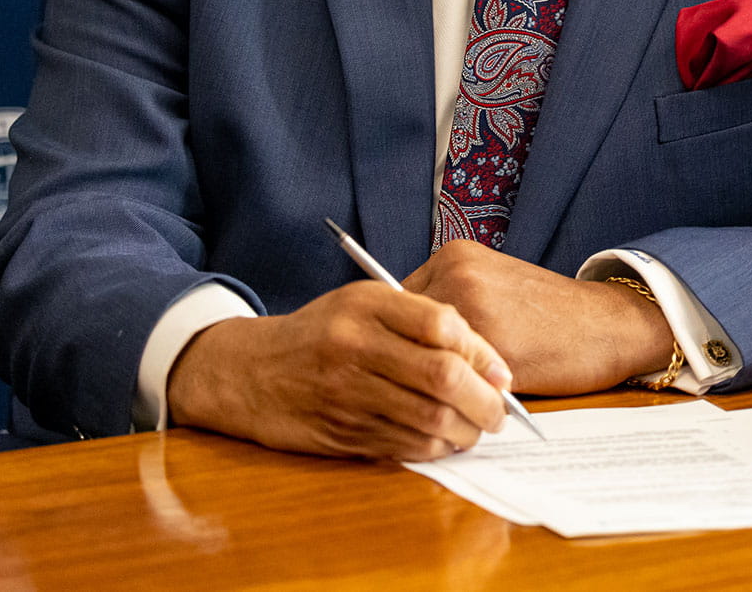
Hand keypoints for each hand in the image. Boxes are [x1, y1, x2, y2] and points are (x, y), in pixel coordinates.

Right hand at [165, 281, 512, 459]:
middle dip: (483, 400)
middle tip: (500, 412)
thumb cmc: (324, 332)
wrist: (249, 371)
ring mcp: (346, 393)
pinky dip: (434, 448)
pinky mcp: (339, 431)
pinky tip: (445, 441)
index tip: (502, 374)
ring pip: (426, 417)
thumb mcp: (367, 304)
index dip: (483, 353)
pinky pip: (401, 444)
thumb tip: (484, 356)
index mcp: (368, 306)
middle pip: (441, 376)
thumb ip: (423, 319)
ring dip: (464, 430)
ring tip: (477, 430)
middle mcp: (356, 347)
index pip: (442, 325)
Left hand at [402, 241, 674, 394]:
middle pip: (402, 333)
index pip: (396, 305)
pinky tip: (466, 405)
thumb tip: (393, 337)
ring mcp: (476, 312)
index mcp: (456, 256)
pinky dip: (453, 399)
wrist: (608, 324)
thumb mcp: (494, 285)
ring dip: (429, 385)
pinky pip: (455, 384)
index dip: (400, 339)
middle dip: (408, 363)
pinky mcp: (494, 351)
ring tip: (443, 398)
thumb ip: (449, 300)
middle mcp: (459, 277)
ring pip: (424, 360)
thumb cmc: (551, 312)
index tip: (406, 361)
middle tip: (418, 386)